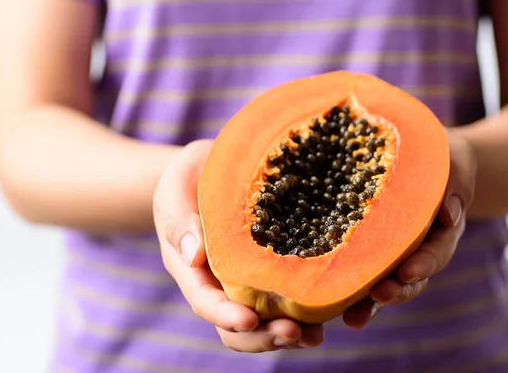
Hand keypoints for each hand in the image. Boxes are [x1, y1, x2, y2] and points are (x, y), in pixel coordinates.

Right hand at [153, 139, 323, 351]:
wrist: (206, 172)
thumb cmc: (186, 182)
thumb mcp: (175, 193)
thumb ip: (180, 221)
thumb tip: (194, 257)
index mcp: (195, 271)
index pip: (206, 302)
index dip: (225, 316)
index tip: (248, 320)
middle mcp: (223, 285)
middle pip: (238, 327)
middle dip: (264, 336)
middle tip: (294, 333)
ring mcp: (249, 282)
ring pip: (266, 322)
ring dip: (289, 333)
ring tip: (316, 334)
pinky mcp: (274, 270)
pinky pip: (290, 297)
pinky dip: (309, 309)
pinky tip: (333, 307)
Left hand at [342, 130, 477, 328]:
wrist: (415, 153)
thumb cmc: (437, 154)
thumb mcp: (454, 158)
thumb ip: (457, 180)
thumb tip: (449, 215)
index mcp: (441, 229)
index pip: (436, 251)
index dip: (424, 264)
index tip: (409, 272)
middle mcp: (416, 248)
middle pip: (410, 278)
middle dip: (397, 290)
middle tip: (381, 295)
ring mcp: (390, 252)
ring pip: (383, 283)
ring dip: (370, 303)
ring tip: (353, 317)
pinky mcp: (364, 248)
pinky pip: (356, 270)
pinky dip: (345, 288)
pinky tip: (327, 301)